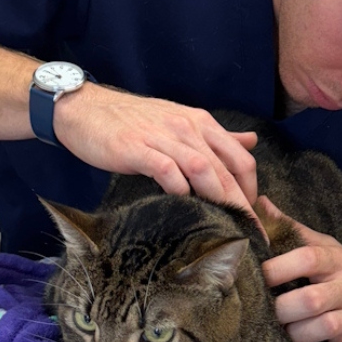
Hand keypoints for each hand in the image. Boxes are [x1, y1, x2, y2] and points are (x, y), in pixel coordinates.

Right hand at [55, 84, 260, 221]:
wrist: (86, 109)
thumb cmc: (134, 120)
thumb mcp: (181, 121)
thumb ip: (217, 135)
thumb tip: (251, 141)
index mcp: (202, 123)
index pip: (241, 158)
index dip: (252, 190)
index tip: (254, 215)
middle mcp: (188, 128)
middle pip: (226, 169)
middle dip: (242, 204)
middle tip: (250, 232)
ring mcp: (162, 137)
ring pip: (202, 169)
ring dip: (217, 198)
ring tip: (226, 225)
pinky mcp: (137, 149)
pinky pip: (166, 171)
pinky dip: (179, 190)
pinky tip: (184, 205)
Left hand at [259, 197, 341, 341]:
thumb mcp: (330, 248)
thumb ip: (293, 231)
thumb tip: (259, 205)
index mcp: (337, 262)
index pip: (307, 258)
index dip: (277, 268)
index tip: (260, 277)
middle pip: (307, 300)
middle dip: (281, 309)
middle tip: (273, 312)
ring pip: (317, 331)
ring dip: (294, 335)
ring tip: (289, 330)